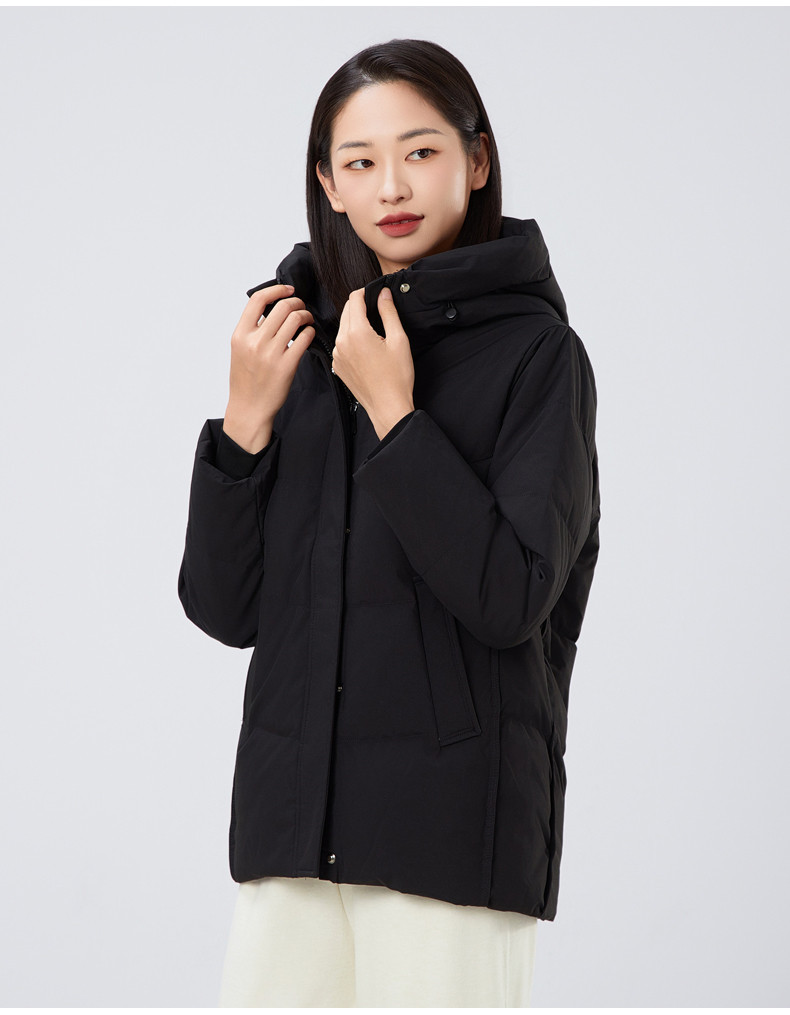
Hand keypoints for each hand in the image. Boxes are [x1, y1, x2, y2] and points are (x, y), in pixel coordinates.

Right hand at [224, 284, 314, 452]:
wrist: (249, 408)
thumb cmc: (246, 380)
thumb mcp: (239, 350)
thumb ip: (251, 329)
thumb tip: (272, 308)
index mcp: (240, 335)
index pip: (258, 300)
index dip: (277, 290)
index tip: (289, 290)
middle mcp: (254, 342)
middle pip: (282, 307)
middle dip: (297, 302)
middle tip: (302, 308)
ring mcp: (271, 354)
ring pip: (296, 319)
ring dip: (306, 316)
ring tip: (307, 321)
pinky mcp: (287, 366)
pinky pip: (305, 338)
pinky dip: (310, 332)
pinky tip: (309, 335)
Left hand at [332, 287, 414, 439]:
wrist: (388, 407)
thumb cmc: (397, 377)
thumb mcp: (399, 340)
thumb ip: (389, 312)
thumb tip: (383, 294)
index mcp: (357, 333)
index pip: (354, 299)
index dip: (365, 292)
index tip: (375, 294)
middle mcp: (342, 342)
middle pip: (346, 311)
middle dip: (360, 307)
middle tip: (377, 311)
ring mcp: (337, 355)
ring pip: (343, 327)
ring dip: (355, 323)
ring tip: (374, 332)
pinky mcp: (337, 366)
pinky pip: (341, 344)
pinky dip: (351, 339)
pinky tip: (367, 348)